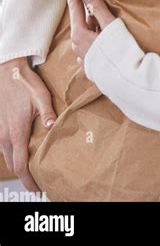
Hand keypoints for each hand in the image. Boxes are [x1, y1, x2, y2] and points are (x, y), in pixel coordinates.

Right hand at [0, 57, 56, 191]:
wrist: (6, 72)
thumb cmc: (25, 84)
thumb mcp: (41, 96)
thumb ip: (47, 113)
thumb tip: (53, 126)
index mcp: (16, 132)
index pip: (21, 165)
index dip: (29, 181)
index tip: (38, 189)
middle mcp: (4, 136)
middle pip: (13, 164)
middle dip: (25, 175)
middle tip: (38, 180)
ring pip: (7, 156)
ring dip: (18, 164)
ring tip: (32, 167)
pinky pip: (3, 147)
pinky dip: (12, 153)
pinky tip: (22, 150)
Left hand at [66, 0, 116, 63]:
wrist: (125, 80)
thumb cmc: (119, 50)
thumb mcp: (110, 25)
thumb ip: (98, 8)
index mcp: (79, 35)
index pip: (75, 11)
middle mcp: (78, 47)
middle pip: (80, 24)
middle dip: (83, 12)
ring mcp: (84, 57)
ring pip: (85, 36)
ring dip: (90, 25)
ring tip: (97, 16)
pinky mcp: (91, 65)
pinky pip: (89, 46)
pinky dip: (94, 37)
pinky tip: (101, 36)